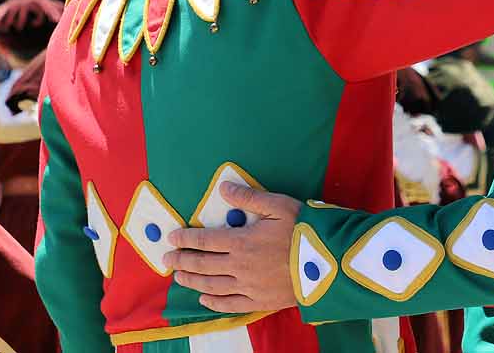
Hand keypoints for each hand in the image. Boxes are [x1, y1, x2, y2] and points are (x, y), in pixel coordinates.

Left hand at [166, 182, 299, 313]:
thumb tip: (223, 188)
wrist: (327, 263)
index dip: (186, 239)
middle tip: (166, 258)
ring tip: (178, 276)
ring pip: (212, 286)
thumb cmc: (303, 230)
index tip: (171, 237)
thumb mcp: (278, 205)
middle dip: (182, 260)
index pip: (205, 240)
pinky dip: (214, 302)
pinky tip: (203, 299)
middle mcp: (239, 266)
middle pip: (203, 264)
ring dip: (192, 281)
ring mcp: (248, 287)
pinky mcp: (260, 302)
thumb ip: (248, 197)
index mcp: (242, 241)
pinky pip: (230, 305)